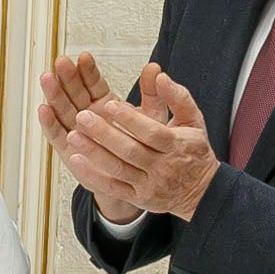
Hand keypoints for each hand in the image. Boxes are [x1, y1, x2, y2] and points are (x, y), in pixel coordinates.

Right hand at [34, 51, 143, 222]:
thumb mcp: (153, 118)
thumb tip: (155, 67)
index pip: (94, 84)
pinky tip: (44, 109)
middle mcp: (88, 116)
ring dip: (53, 94)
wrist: (138, 179)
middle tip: (62, 62)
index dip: (88, 71)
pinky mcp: (68, 150)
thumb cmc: (145, 149)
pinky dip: (49, 122)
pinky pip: (57, 135)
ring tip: (47, 78)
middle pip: (74, 93)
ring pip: (62, 110)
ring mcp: (76, 132)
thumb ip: (153, 93)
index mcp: (106, 105)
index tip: (84, 57)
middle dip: (67, 77)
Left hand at [71, 65, 219, 220]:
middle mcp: (162, 166)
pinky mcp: (137, 197)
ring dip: (93, 152)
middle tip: (82, 116)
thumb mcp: (193, 121)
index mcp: (176, 145)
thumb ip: (178, 97)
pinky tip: (75, 159)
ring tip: (73, 135)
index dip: (130, 119)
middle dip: (104, 134)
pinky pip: (112, 187)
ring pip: (118, 169)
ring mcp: (149, 184)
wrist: (201, 192)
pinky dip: (93, 174)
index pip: (151, 132)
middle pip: (131, 150)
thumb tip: (160, 75)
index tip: (109, 104)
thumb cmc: (193, 150)